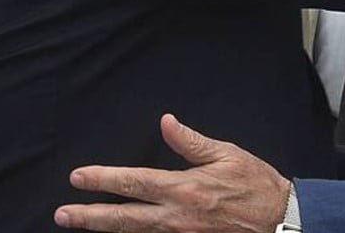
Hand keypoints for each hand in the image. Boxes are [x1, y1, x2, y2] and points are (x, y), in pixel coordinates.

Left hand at [54, 114, 287, 232]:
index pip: (134, 182)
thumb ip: (191, 142)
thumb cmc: (257, 184)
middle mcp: (177, 217)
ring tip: (79, 223)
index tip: (78, 177)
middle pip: (124, 218)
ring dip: (104, 229)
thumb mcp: (227, 154)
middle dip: (90, 215)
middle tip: (62, 213)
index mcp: (185, 188)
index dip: (103, 179)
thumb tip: (165, 123)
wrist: (281, 219)